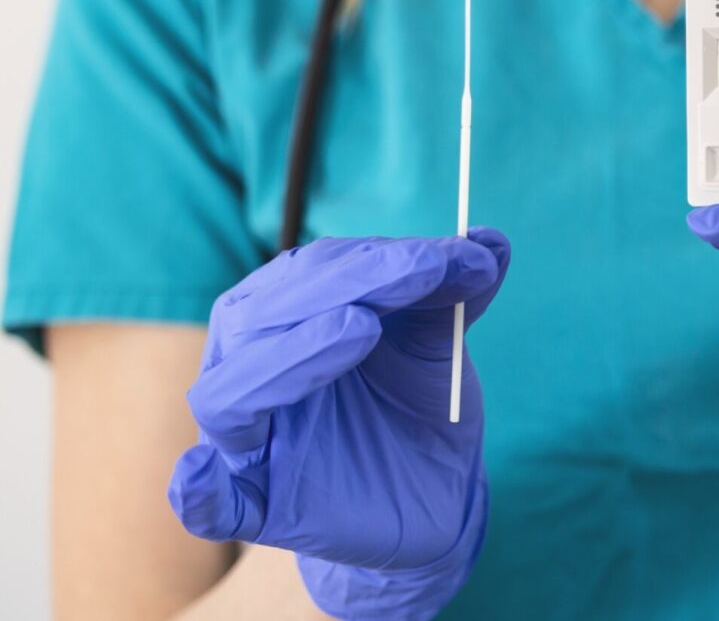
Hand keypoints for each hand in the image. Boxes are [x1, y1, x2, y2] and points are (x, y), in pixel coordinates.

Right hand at [167, 229, 509, 620]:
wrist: (428, 498)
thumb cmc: (413, 408)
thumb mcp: (436, 348)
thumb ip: (455, 295)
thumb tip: (491, 238)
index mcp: (284, 315)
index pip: (314, 270)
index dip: (380, 257)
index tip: (449, 255)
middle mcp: (249, 367)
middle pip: (266, 316)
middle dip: (348, 285)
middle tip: (422, 272)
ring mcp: (248, 441)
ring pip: (232, 394)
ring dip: (292, 354)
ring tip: (359, 325)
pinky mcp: (256, 508)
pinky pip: (210, 505)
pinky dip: (197, 490)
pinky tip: (198, 474)